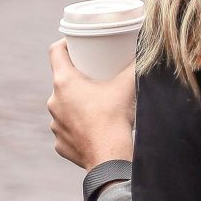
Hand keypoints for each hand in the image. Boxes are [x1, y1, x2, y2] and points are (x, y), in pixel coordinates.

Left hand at [47, 41, 135, 169]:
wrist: (110, 157)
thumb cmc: (115, 116)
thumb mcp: (127, 83)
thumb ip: (135, 63)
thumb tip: (146, 49)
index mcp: (64, 82)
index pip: (55, 51)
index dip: (65, 43)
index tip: (77, 44)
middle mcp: (54, 102)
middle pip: (61, 80)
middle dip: (77, 76)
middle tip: (95, 74)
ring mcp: (55, 124)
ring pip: (63, 106)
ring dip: (75, 103)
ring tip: (95, 103)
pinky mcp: (60, 144)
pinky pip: (66, 129)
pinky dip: (77, 126)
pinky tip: (91, 127)